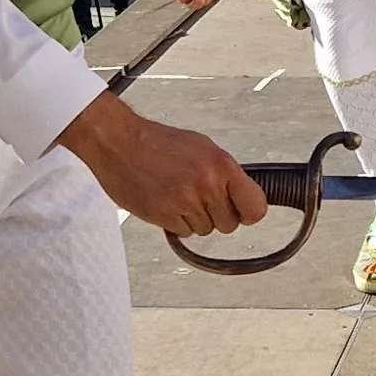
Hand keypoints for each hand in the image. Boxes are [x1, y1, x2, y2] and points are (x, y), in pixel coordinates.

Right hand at [53, 94, 268, 236]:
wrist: (119, 143)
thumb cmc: (157, 142)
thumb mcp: (202, 148)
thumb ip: (224, 173)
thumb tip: (241, 194)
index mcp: (221, 165)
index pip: (255, 207)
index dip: (249, 212)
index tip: (244, 212)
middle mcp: (207, 185)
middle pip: (229, 223)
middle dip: (217, 215)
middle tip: (200, 199)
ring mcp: (186, 202)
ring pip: (206, 230)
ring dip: (195, 219)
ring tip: (178, 195)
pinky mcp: (165, 216)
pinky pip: (184, 233)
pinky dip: (177, 223)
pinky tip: (167, 202)